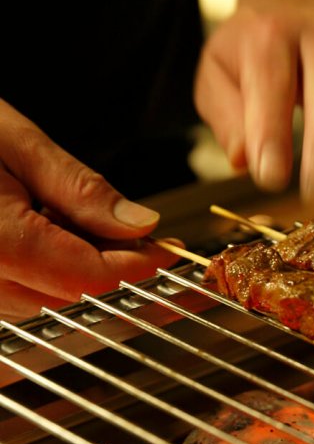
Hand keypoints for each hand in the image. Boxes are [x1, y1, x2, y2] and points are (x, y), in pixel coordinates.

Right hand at [0, 101, 172, 319]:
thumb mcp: (14, 142)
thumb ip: (80, 190)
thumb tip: (140, 226)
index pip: (90, 278)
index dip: (138, 266)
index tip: (167, 247)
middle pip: (72, 296)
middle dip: (109, 264)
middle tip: (128, 224)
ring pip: (45, 301)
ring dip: (72, 267)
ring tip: (55, 211)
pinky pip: (13, 296)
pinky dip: (39, 269)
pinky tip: (31, 227)